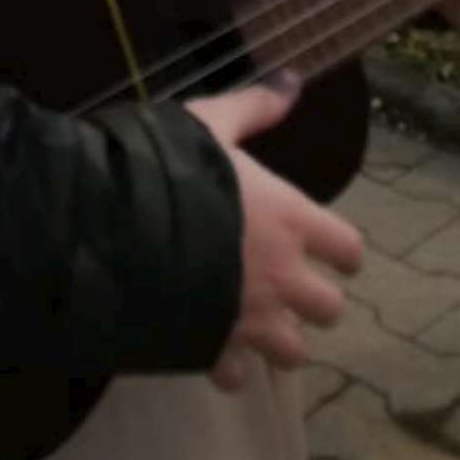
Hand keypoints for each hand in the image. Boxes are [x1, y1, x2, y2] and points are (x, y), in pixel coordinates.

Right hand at [181, 77, 364, 386]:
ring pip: (293, 354)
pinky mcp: (213, 350)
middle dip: (308, 299)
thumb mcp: (206, 123)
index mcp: (291, 220)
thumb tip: (292, 81)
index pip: (349, 250)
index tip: (318, 244)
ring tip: (250, 319)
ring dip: (277, 339)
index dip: (337, 249)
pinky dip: (227, 366)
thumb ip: (252, 108)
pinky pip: (236, 377)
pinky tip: (207, 341)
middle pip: (329, 309)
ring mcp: (250, 321)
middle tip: (279, 282)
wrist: (110, 226)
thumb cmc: (164, 166)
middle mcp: (282, 277)